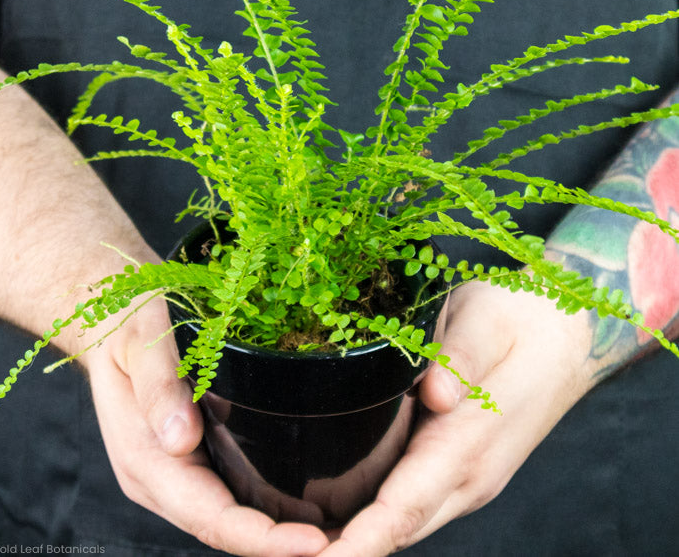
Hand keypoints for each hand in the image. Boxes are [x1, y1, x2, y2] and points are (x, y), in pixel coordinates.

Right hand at [80, 298, 329, 555]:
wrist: (112, 324)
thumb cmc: (126, 325)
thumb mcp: (139, 343)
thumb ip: (157, 387)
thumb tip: (181, 440)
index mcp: (145, 458)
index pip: (208, 515)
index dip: (260, 537)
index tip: (312, 542)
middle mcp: (161, 477)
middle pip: (224, 528)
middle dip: (280, 545)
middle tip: (346, 545)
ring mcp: (175, 471)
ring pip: (229, 517)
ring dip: (278, 533)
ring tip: (338, 534)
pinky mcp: (190, 458)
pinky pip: (230, 493)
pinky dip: (267, 508)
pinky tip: (306, 504)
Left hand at [319, 280, 596, 555]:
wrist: (568, 334)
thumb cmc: (522, 320)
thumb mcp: (487, 321)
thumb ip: (462, 357)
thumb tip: (436, 395)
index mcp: (471, 441)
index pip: (405, 505)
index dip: (359, 540)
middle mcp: (471, 474)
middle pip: (398, 527)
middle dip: (343, 551)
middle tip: (285, 551)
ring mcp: (470, 476)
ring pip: (405, 521)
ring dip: (357, 539)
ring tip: (300, 541)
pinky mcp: (464, 467)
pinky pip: (414, 504)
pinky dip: (377, 519)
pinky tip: (343, 514)